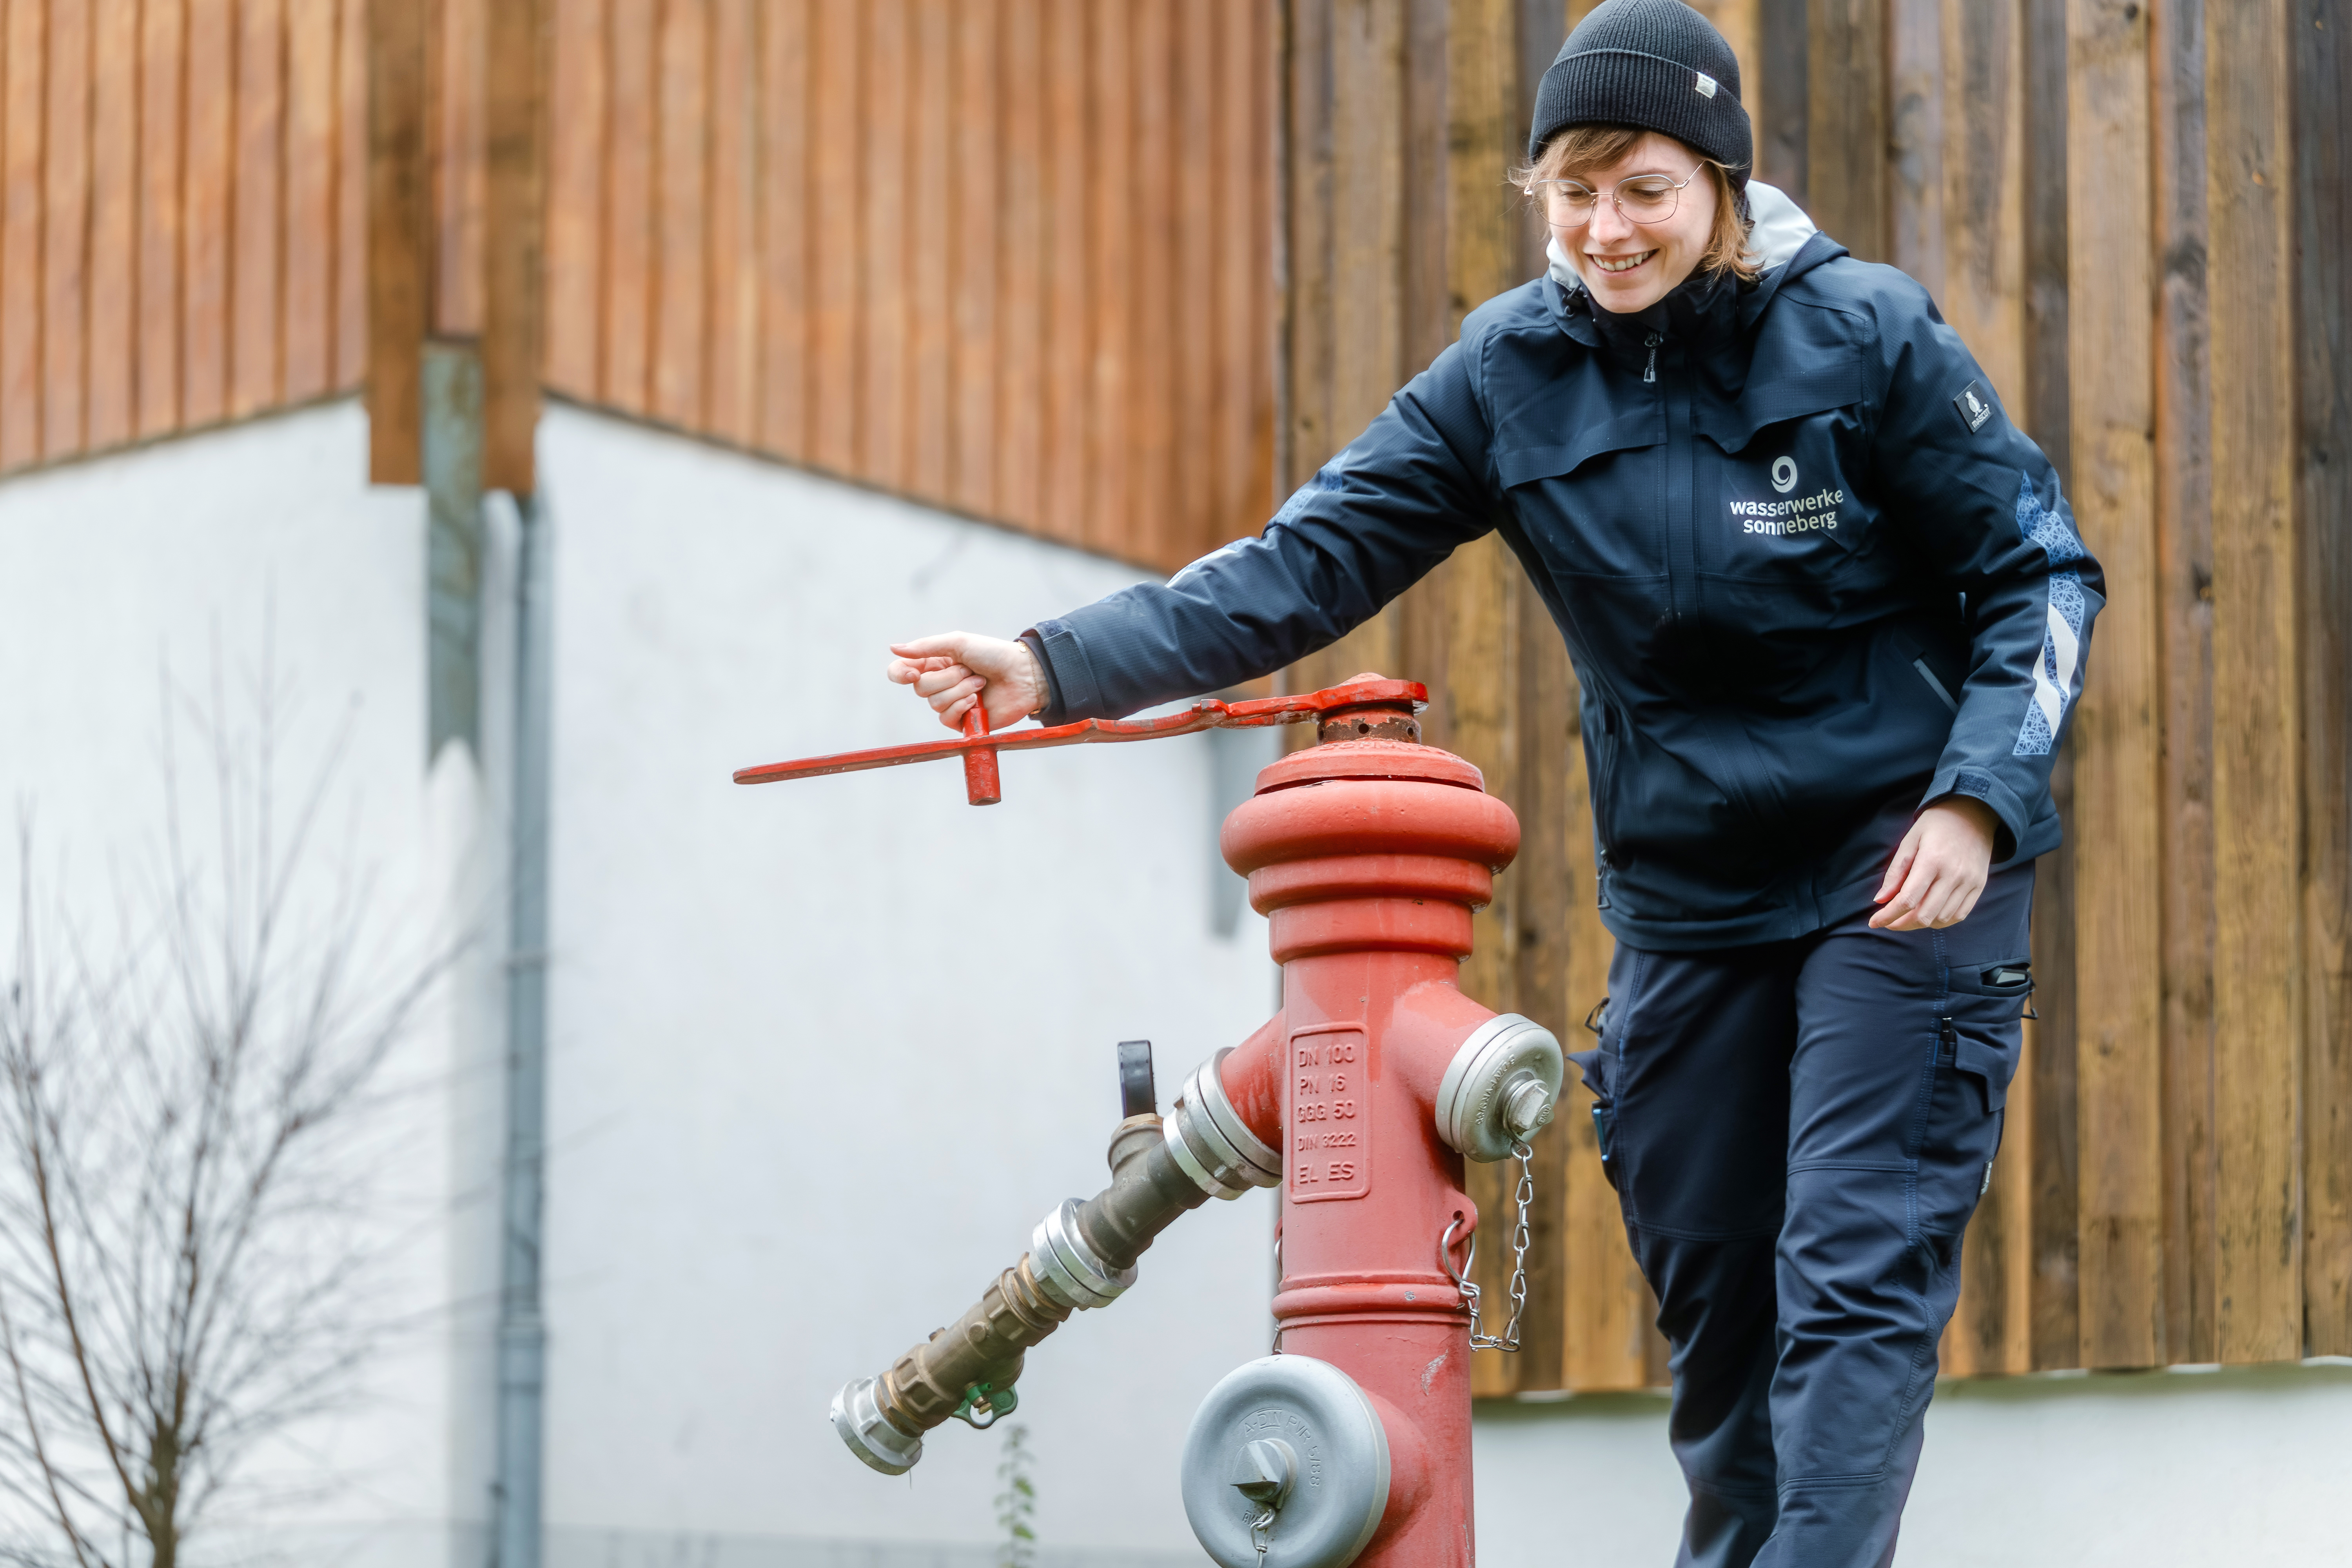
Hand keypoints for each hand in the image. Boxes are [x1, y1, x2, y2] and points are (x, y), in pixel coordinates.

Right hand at [884, 632, 1048, 731]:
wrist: (1022, 675)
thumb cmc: (993, 654)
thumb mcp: (958, 643)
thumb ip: (926, 646)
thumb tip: (893, 649)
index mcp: (934, 663)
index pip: (901, 672)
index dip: (900, 674)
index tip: (913, 672)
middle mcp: (939, 684)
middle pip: (920, 688)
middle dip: (947, 678)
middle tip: (968, 670)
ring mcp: (950, 703)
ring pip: (934, 703)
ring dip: (960, 690)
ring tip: (979, 683)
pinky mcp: (962, 721)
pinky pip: (946, 718)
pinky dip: (962, 706)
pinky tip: (977, 700)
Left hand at [1869, 797, 1998, 931]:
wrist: (1973, 812)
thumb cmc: (1936, 825)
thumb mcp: (1909, 841)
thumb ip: (1895, 872)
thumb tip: (1880, 900)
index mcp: (1932, 860)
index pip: (1907, 900)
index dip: (1888, 916)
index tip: (1874, 922)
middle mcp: (1953, 874)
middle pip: (1924, 915)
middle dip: (1900, 924)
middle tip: (1888, 921)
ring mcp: (1969, 882)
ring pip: (1941, 919)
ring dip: (1920, 924)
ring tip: (1906, 916)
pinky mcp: (1979, 886)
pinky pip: (1959, 915)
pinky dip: (1941, 921)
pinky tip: (1927, 915)